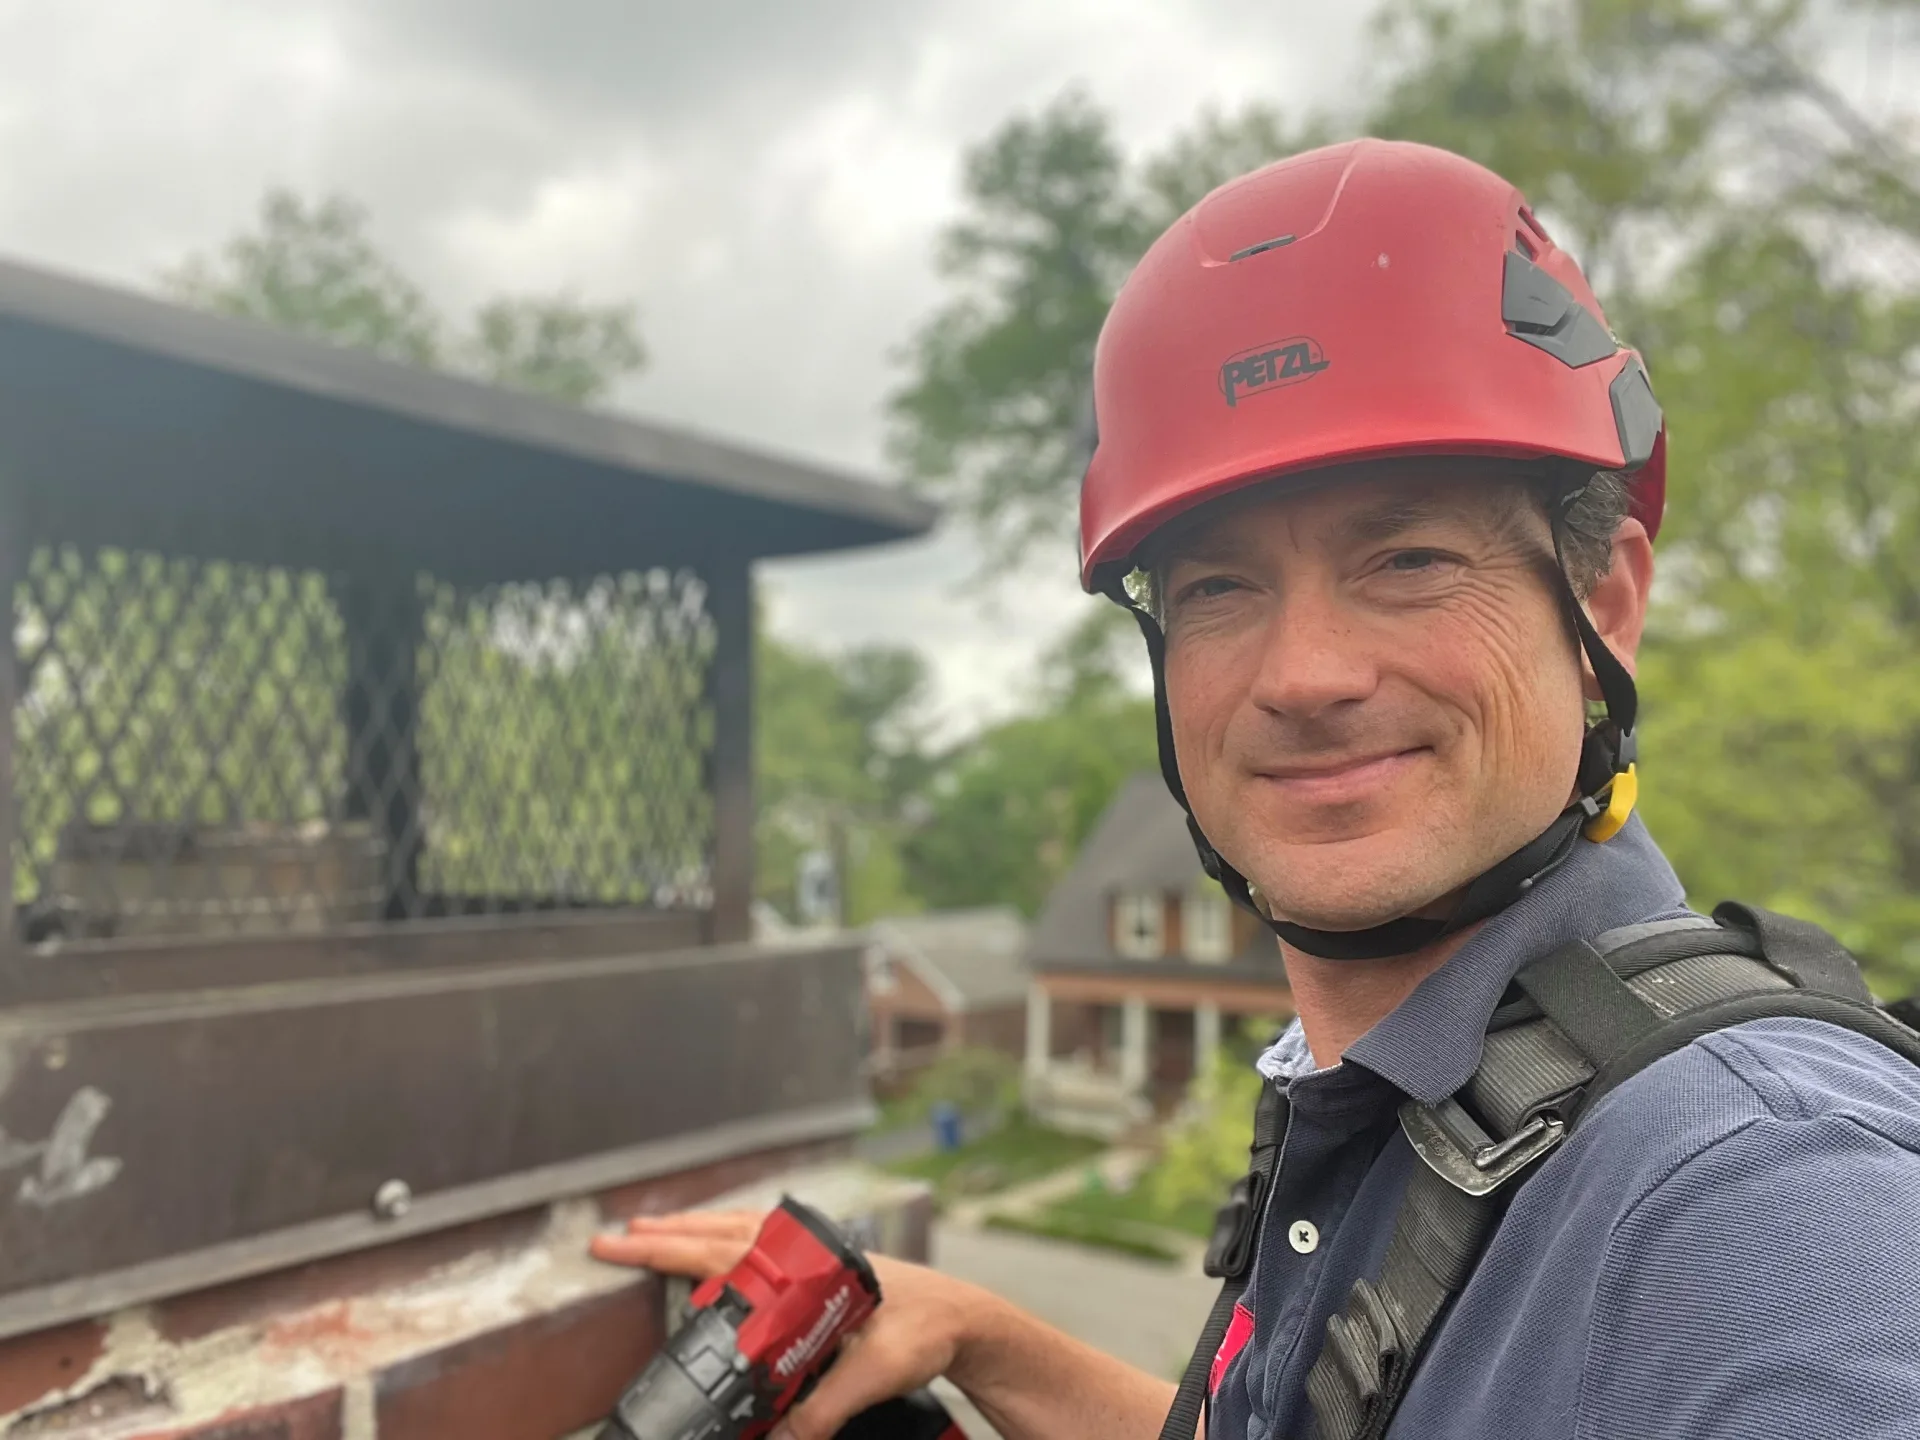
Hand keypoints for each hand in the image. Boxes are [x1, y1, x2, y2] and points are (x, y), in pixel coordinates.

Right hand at [592, 1210, 988, 1439]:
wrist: (967, 1319)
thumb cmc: (928, 1332)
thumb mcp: (874, 1373)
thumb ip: (823, 1408)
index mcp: (805, 1267)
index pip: (720, 1252)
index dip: (664, 1250)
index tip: (618, 1244)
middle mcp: (804, 1253)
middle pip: (720, 1234)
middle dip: (664, 1235)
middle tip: (614, 1238)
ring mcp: (813, 1257)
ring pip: (739, 1233)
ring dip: (694, 1233)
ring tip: (653, 1233)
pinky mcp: (823, 1270)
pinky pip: (763, 1245)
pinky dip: (730, 1240)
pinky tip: (720, 1248)